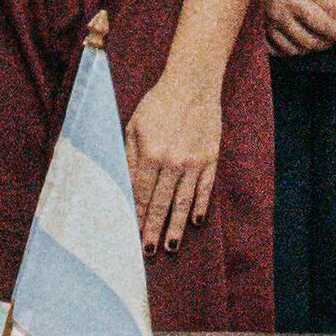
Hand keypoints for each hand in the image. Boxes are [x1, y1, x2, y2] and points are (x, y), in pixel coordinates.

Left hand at [128, 75, 224, 251]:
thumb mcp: (134, 126)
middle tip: (149, 250)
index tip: (132, 234)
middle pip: (161, 203)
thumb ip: (129, 157)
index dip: (137, 216)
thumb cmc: (157, 104)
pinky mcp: (211, 158)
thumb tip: (124, 187)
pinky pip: (205, 188)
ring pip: (183, 202)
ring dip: (175, 226)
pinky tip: (194, 221)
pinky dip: (199, 206)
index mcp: (151, 154)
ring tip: (170, 246)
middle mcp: (173, 162)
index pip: (141, 194)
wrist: (192, 84)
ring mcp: (194, 162)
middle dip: (154, 229)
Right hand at [259, 0, 335, 57]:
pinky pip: (275, 50)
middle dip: (326, 44)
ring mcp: (267, 25)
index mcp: (294, 0)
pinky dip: (288, 50)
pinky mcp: (258, 29)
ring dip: (308, 49)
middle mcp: (281, 16)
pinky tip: (295, 44)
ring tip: (317, 41)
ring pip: (293, 50)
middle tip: (335, 40)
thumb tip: (331, 15)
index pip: (322, 24)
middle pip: (310, 43)